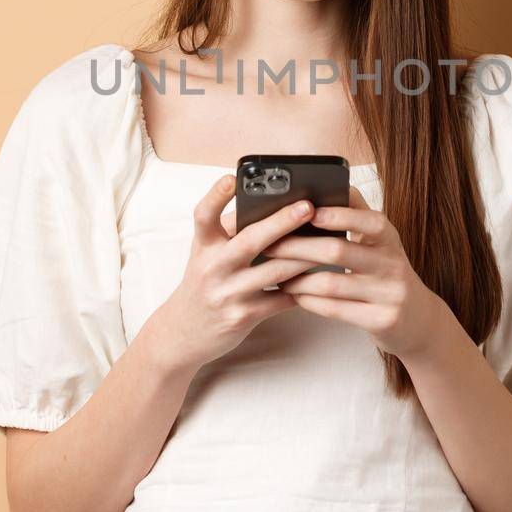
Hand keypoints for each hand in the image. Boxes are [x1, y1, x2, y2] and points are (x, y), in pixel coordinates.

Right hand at [145, 175, 321, 372]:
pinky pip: (279, 300)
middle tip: (307, 207)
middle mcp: (212, 267)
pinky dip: (300, 289)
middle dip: (281, 222)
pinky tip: (318, 278)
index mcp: (203, 246)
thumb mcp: (207, 254)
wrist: (183, 332)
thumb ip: (230, 231)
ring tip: (328, 242)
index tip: (231, 178)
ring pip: (274, 272)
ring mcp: (227, 293)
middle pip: (249, 240)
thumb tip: (273, 204)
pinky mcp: (242, 317)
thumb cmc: (205, 282)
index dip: (215, 196)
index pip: (203, 216)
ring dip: (303, 257)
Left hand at [260, 185, 448, 359]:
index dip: (339, 215)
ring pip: (332, 283)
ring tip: (277, 274)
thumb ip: (357, 215)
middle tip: (271, 246)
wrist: (418, 318)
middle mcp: (393, 264)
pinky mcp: (381, 320)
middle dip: (299, 247)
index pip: (369, 221)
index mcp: (390, 238)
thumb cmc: (386, 272)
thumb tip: (326, 186)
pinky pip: (336, 309)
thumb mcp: (380, 242)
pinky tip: (295, 294)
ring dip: (298, 278)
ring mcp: (390, 294)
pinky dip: (309, 301)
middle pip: (339, 251)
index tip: (308, 210)